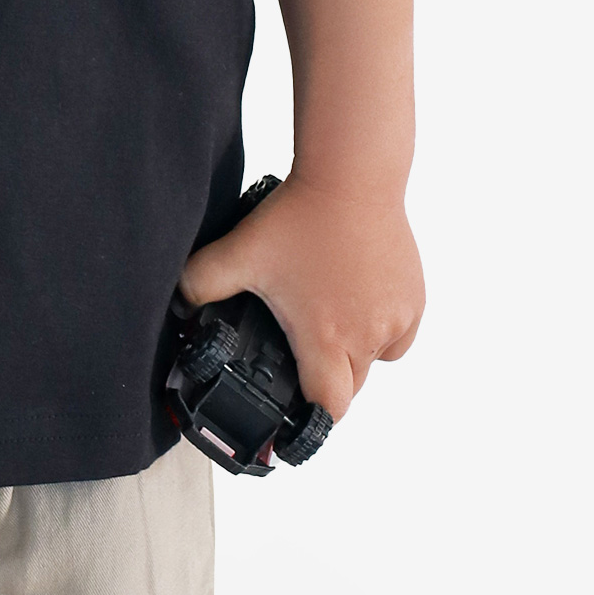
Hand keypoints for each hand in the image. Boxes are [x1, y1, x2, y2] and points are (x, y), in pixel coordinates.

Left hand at [177, 175, 422, 421]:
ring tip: (329, 325)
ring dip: (354, 357)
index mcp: (324, 337)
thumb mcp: (238, 252)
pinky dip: (380, 332)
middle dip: (327, 382)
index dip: (311, 418)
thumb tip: (179, 307)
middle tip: (301, 356)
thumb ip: (199, 284)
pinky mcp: (414, 299)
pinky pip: (398, 337)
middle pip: (350, 388)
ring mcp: (396, 319)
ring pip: (376, 363)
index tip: (296, 417)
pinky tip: (357, 306)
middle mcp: (366, 336)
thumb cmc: (300, 216)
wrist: (352, 176)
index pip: (328, 407)